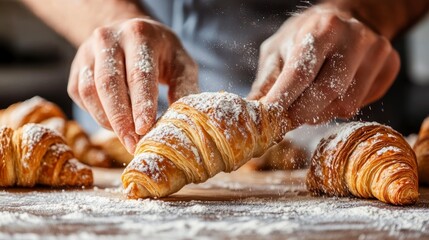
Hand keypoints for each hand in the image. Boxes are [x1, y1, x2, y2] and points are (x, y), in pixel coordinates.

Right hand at [68, 18, 198, 152]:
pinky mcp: (76, 67)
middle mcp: (108, 38)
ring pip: (90, 91)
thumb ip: (184, 88)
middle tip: (133, 144)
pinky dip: (96, 114)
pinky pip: (80, 95)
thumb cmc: (161, 53)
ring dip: (107, 120)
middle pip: (109, 83)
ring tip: (126, 138)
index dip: (141, 104)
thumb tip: (183, 119)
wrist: (131, 32)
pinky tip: (114, 123)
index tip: (144, 129)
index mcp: (139, 34)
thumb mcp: (180, 63)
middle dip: (121, 119)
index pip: (139, 74)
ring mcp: (87, 51)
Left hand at [248, 3, 399, 125]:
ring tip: (306, 104)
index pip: (300, 73)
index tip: (269, 121)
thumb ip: (266, 82)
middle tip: (285, 121)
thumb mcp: (278, 50)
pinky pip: (360, 105)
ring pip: (344, 105)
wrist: (346, 19)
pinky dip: (337, 109)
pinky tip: (329, 96)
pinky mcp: (390, 66)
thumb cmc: (305, 36)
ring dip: (318, 114)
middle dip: (300, 114)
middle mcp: (353, 37)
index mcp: (320, 28)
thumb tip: (252, 116)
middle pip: (325, 93)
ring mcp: (377, 51)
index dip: (283, 102)